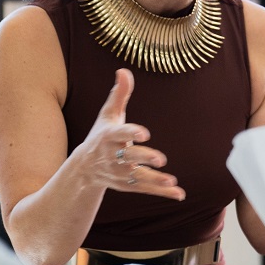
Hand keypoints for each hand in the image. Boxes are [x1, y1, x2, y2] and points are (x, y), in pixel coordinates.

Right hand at [81, 68, 184, 200]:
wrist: (85, 168)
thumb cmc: (101, 135)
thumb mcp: (108, 115)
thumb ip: (118, 95)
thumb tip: (124, 70)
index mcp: (109, 137)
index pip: (120, 134)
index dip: (131, 133)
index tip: (144, 133)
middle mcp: (113, 156)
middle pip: (129, 157)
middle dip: (144, 158)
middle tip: (160, 159)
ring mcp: (120, 173)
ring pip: (138, 177)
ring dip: (155, 180)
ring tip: (172, 181)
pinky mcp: (128, 185)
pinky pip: (146, 189)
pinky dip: (163, 193)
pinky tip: (180, 194)